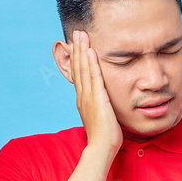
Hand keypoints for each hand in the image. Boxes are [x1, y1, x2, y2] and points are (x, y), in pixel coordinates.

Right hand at [70, 29, 121, 151]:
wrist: (101, 147)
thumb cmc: (104, 136)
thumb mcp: (101, 116)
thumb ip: (101, 106)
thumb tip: (104, 102)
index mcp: (83, 99)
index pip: (79, 74)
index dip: (78, 58)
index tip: (78, 44)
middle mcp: (82, 96)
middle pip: (78, 67)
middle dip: (77, 49)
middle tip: (77, 32)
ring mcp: (88, 97)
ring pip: (83, 69)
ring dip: (82, 50)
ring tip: (81, 35)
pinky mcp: (97, 99)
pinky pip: (94, 77)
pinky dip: (91, 63)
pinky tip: (90, 51)